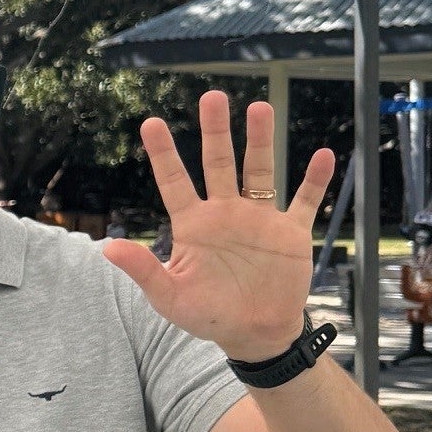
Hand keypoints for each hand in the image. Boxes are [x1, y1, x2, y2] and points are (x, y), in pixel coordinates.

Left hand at [103, 92, 335, 361]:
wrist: (255, 334)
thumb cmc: (208, 316)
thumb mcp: (170, 297)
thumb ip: (144, 270)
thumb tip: (107, 248)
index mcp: (193, 225)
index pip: (174, 182)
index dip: (163, 154)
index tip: (151, 123)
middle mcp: (225, 213)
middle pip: (219, 163)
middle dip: (215, 131)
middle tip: (213, 97)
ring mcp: (259, 219)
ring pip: (259, 171)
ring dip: (261, 141)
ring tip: (260, 107)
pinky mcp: (290, 233)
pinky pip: (304, 201)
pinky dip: (314, 181)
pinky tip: (324, 156)